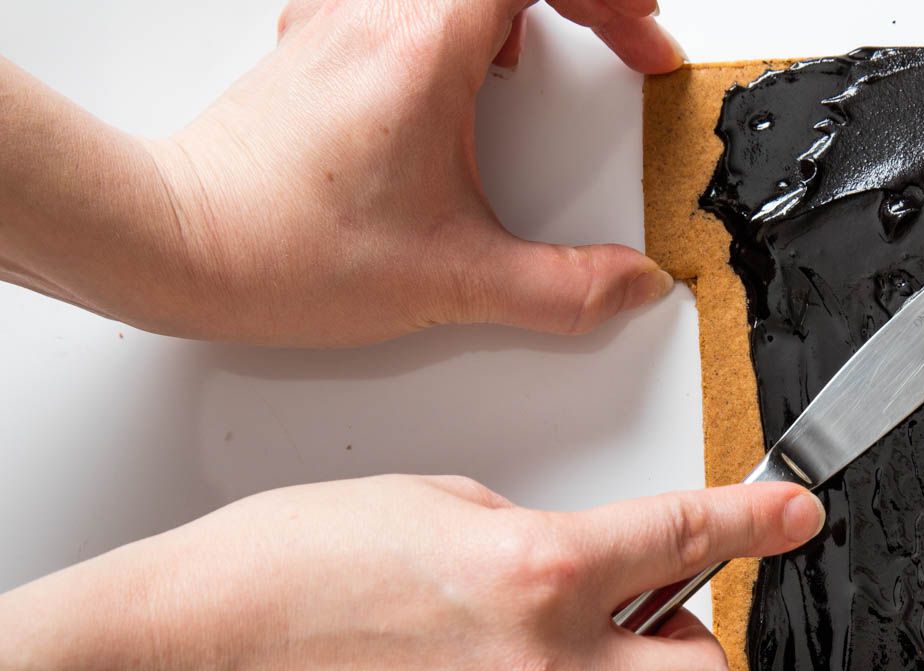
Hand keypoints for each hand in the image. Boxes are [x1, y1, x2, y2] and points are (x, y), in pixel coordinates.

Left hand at [0, 0, 682, 344]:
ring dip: (514, 10)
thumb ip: (562, 288)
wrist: (179, 247)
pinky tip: (458, 90)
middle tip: (622, 46)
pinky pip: (402, 8)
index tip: (644, 41)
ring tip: (537, 68)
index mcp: (425, 42)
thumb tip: (630, 283)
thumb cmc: (286, 245)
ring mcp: (340, 25)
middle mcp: (378, 13)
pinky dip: (454, 29)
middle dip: (581, 2)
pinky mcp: (317, 54)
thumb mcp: (454, 280)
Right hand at [0, 477, 824, 670]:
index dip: (758, 524)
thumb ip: (534, 536)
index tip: (794, 520)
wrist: (194, 665)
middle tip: (640, 631)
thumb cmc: (286, 572)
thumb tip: (591, 567)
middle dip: (690, 655)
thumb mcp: (434, 504)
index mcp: (535, 571)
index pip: (686, 539)